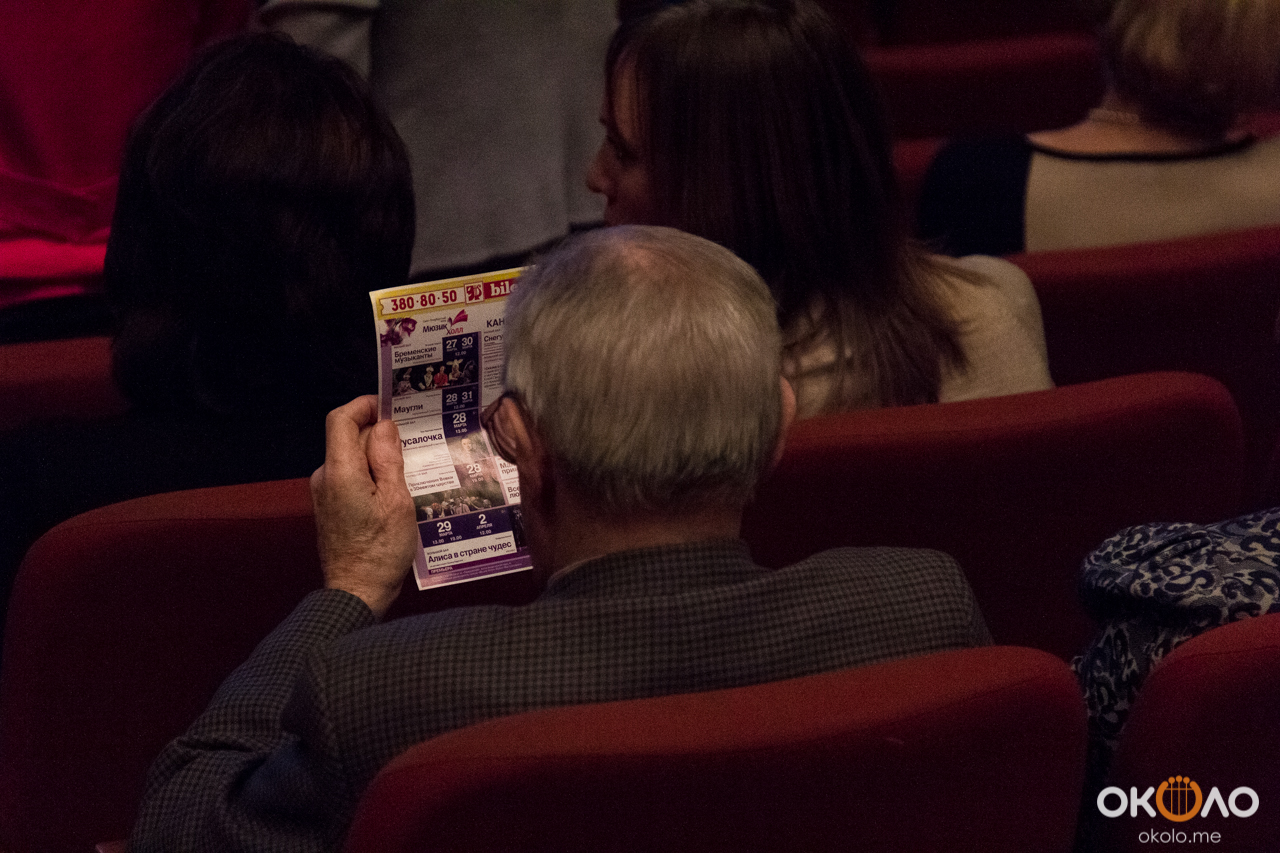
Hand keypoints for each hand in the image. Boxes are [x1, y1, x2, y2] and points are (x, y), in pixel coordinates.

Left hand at [310, 396, 417, 618]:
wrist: (356, 593)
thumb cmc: (381, 551)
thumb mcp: (397, 501)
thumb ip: (388, 458)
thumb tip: (384, 425)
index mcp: (340, 471)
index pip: (341, 419)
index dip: (364, 406)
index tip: (391, 407)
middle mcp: (325, 477)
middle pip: (348, 438)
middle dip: (378, 433)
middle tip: (413, 441)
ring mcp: (325, 494)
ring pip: (351, 459)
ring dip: (378, 457)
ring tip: (410, 470)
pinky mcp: (331, 508)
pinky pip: (351, 478)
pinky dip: (372, 476)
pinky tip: (396, 492)